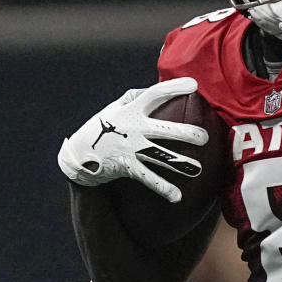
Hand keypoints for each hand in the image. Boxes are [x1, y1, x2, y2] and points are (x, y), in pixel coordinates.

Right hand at [57, 78, 208, 202]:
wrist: (78, 154)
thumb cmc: (103, 126)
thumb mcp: (115, 107)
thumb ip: (137, 96)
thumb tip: (161, 88)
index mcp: (132, 110)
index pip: (154, 94)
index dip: (173, 88)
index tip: (193, 85)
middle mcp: (133, 129)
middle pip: (163, 130)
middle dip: (185, 133)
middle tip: (204, 138)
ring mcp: (131, 148)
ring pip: (159, 157)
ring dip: (179, 163)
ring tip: (198, 170)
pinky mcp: (128, 166)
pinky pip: (148, 178)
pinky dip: (162, 188)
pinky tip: (177, 196)